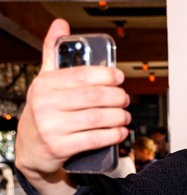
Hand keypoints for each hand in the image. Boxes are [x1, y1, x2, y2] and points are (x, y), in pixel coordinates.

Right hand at [15, 19, 130, 194]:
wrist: (31, 149)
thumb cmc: (44, 111)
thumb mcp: (45, 82)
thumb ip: (53, 54)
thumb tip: (61, 24)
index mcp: (44, 84)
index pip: (82, 75)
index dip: (107, 75)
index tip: (120, 77)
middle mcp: (45, 104)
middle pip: (94, 97)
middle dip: (117, 97)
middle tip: (125, 99)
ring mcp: (51, 127)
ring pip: (97, 118)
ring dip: (119, 116)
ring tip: (125, 116)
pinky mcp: (59, 147)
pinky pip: (94, 139)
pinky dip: (113, 135)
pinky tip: (121, 132)